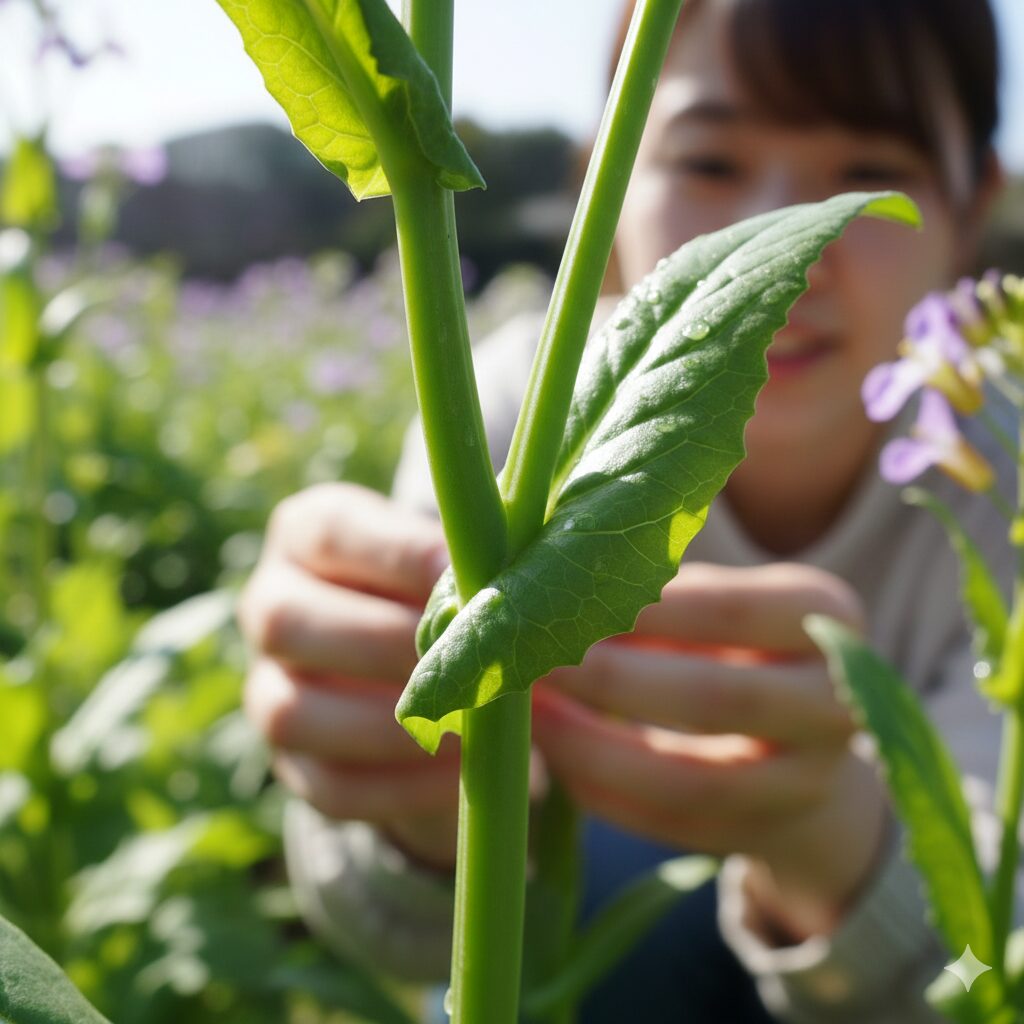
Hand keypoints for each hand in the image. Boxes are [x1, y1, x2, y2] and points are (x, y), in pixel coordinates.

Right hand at [238, 483, 460, 869]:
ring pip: (294, 712)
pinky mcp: (295, 765)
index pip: (329, 531)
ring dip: (390, 725)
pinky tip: (464, 774)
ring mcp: (270, 690)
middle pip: (290, 621)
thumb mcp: (463, 563)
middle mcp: (271, 605)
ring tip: (474, 729)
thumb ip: (489, 570)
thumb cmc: (454, 589)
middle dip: (390, 644)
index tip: (466, 576)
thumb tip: (542, 599)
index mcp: (309, 533)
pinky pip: (330, 785)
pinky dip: (402, 786)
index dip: (398, 554)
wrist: (431, 668)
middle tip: (472, 660)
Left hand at [532, 561, 888, 941]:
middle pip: (717, 699)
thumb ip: (653, 588)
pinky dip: (603, 792)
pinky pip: (672, 825)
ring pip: (693, 783)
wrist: (799, 733)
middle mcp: (835, 703)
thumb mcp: (714, 598)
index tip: (564, 603)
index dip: (643, 613)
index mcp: (823, 615)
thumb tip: (548, 582)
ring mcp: (808, 782)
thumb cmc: (729, 639)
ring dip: (594, 748)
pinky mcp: (763, 835)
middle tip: (533, 661)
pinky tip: (554, 756)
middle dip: (611, 682)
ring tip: (528, 716)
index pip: (730, 611)